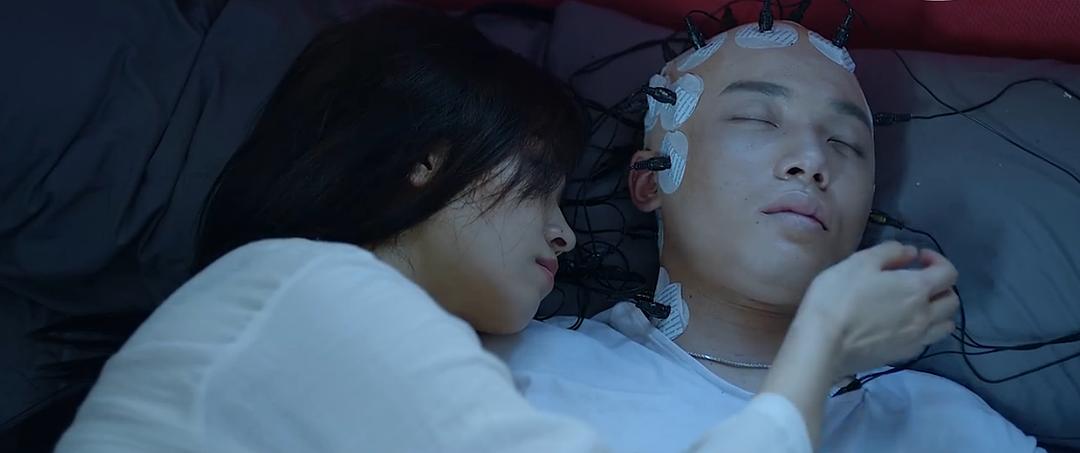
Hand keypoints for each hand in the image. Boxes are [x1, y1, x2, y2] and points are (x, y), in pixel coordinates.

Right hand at [795, 241, 959, 377]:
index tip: (918, 258)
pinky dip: (924, 330)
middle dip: (941, 286)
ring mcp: (916, 339)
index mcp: (917, 288)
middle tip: (918, 281)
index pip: (948, 272)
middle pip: (952, 300)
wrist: (822, 344)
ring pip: (946, 325)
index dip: (937, 260)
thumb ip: (889, 252)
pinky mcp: (903, 356)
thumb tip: (910, 253)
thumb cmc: (838, 297)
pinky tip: (903, 326)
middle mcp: (925, 315)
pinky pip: (927, 341)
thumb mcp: (859, 262)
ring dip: (938, 312)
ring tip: (917, 306)